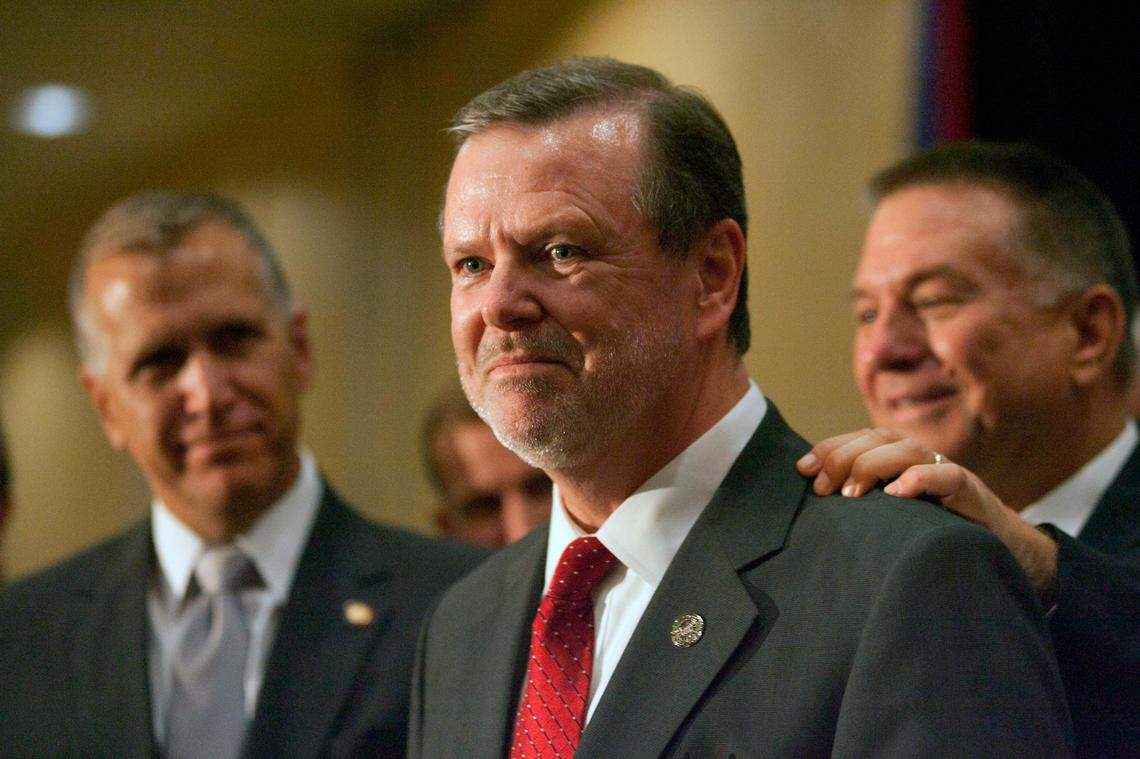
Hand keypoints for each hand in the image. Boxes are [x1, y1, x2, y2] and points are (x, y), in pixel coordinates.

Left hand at [796, 429, 1058, 600]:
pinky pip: (947, 477)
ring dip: (874, 465)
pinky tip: (898, 493)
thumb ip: (862, 502)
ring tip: (851, 493)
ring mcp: (945, 470)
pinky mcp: (971, 491)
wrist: (999, 549)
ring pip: (907, 450)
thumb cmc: (934, 529)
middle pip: (876, 439)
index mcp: (896, 457)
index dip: (828, 448)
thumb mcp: (891, 513)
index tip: (802, 470)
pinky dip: (921, 480)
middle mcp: (918, 457)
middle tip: (822, 488)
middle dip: (843, 458)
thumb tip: (812, 503)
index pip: (858, 439)